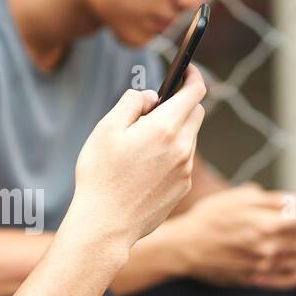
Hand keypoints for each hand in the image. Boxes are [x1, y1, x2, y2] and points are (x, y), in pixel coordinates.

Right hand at [68, 64, 206, 248]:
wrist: (105, 225)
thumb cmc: (100, 176)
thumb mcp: (105, 129)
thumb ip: (131, 103)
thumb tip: (151, 97)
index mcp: (165, 128)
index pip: (195, 92)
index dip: (193, 75)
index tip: (186, 69)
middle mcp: (183, 148)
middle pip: (196, 113)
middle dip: (181, 104)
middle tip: (155, 109)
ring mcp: (185, 171)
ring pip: (189, 138)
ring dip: (174, 131)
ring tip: (142, 144)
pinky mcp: (182, 188)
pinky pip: (182, 161)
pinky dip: (171, 154)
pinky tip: (144, 168)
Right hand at [165, 183, 295, 288]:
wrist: (184, 247)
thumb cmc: (210, 218)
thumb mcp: (239, 198)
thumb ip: (272, 200)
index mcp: (267, 222)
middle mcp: (270, 247)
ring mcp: (264, 266)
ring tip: (291, 238)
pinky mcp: (258, 279)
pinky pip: (292, 278)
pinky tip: (293, 259)